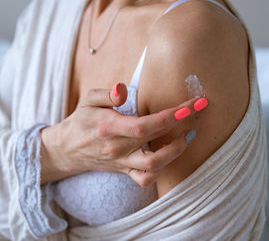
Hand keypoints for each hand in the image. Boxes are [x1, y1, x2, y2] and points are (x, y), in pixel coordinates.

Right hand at [40, 83, 207, 186]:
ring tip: (188, 134)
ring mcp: (121, 163)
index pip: (144, 125)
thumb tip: (123, 89)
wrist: (69, 149)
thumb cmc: (82, 120)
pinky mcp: (125, 171)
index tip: (190, 106)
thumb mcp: (88, 100)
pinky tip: (170, 153)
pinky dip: (162, 169)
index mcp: (108, 127)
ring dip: (176, 151)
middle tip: (199, 108)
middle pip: (154, 141)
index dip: (170, 117)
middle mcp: (116, 148)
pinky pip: (146, 179)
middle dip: (182, 125)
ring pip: (153, 166)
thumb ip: (106, 94)